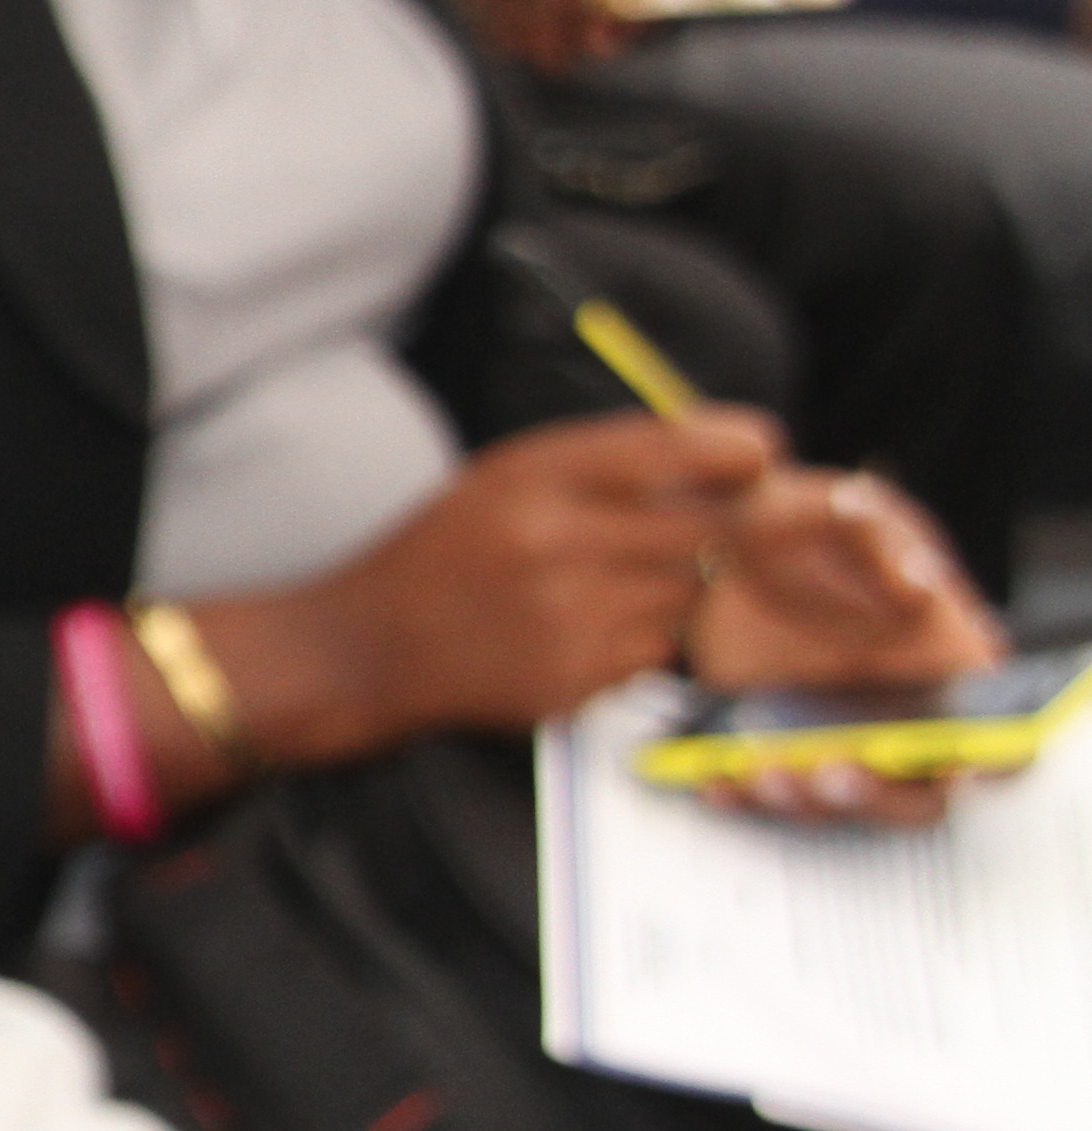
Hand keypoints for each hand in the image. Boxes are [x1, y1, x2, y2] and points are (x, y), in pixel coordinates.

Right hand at [226, 410, 779, 757]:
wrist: (369, 648)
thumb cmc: (445, 552)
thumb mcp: (505, 476)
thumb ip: (606, 461)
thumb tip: (732, 449)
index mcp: (533, 479)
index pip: (674, 449)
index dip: (739, 450)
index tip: (761, 452)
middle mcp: (556, 545)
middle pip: (711, 528)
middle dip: (737, 522)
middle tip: (734, 517)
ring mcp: (571, 620)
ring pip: (691, 592)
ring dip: (679, 582)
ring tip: (615, 577)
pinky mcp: (579, 681)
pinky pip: (656, 649)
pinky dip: (641, 636)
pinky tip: (583, 627)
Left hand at [683, 467, 1008, 824]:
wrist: (723, 539)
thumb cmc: (811, 523)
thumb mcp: (855, 514)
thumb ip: (890, 543)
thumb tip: (919, 580)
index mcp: (952, 669)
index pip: (992, 739)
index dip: (983, 761)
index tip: (954, 767)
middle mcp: (904, 718)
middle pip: (914, 791)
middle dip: (877, 793)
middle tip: (834, 770)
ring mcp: (840, 741)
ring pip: (837, 801)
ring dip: (806, 800)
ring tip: (768, 771)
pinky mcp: (777, 747)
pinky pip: (766, 791)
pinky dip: (743, 793)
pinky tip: (717, 779)